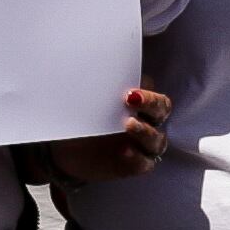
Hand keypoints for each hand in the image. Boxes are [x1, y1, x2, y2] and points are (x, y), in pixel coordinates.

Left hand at [46, 85, 172, 184]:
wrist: (68, 149)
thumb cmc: (84, 117)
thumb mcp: (89, 100)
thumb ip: (100, 87)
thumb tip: (93, 65)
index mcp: (140, 103)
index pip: (155, 95)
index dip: (147, 93)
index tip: (129, 91)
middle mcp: (146, 122)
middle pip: (161, 111)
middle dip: (151, 103)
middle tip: (130, 100)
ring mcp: (142, 145)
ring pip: (157, 139)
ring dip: (145, 131)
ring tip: (128, 125)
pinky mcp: (135, 165)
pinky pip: (145, 163)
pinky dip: (138, 158)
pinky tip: (124, 151)